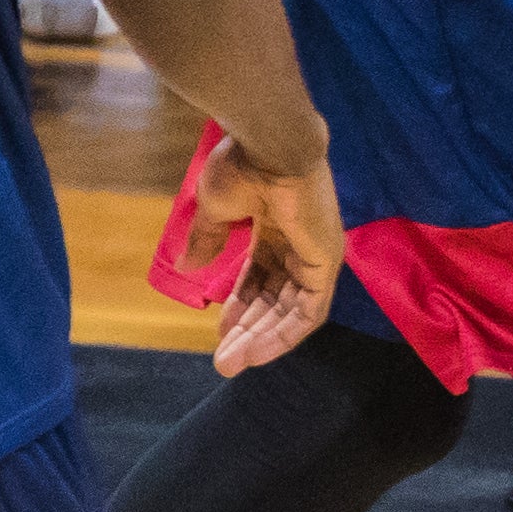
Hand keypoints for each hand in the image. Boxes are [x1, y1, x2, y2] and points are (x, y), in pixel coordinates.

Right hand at [187, 131, 347, 375]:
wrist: (270, 147)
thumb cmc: (244, 168)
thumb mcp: (217, 210)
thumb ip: (207, 240)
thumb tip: (185, 267)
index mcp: (274, 227)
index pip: (259, 277)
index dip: (239, 305)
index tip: (219, 331)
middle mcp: (299, 244)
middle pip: (275, 299)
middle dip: (248, 331)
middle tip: (224, 362)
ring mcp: (316, 254)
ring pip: (292, 312)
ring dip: (262, 340)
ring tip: (232, 364)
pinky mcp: (327, 264)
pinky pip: (310, 311)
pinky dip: (285, 334)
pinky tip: (257, 353)